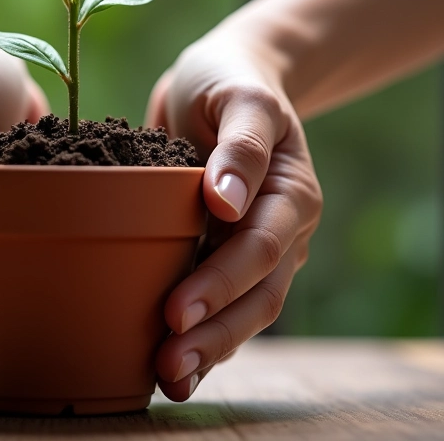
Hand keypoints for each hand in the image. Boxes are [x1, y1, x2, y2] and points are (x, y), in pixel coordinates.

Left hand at [146, 29, 322, 400]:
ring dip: (210, 346)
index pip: (258, 248)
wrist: (225, 79)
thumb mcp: (240, 98)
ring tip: (168, 378)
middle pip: (257, 294)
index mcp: (289, 193)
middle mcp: (281, 228)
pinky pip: (223, 299)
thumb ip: (240, 145)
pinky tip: (173, 361)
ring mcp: (256, 244)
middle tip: (168, 364)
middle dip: (214, 333)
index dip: (219, 282)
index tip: (174, 309)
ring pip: (245, 310)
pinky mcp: (226, 249)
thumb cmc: (230, 82)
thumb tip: (226, 201)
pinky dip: (203, 331)